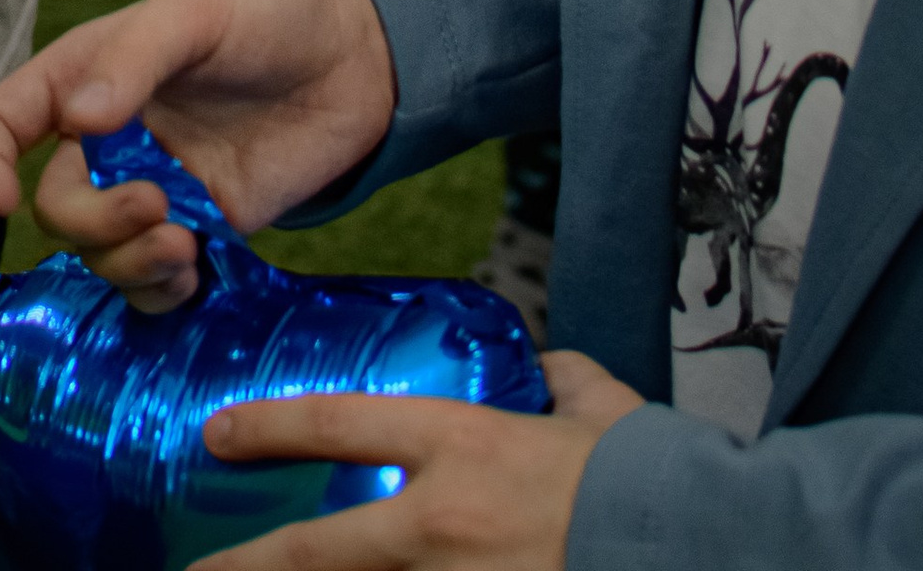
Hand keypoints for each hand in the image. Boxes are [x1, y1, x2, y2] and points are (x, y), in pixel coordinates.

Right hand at [0, 0, 397, 304]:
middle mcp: (110, 141)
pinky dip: (159, 290)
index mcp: (87, 75)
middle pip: (54, 207)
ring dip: (127, 262)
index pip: (4, 121)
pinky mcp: (204, 230)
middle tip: (156, 207)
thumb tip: (79, 120)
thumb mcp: (196, 12)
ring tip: (183, 244)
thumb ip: (135, 59)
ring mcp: (156, 190)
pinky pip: (153, 283)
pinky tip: (194, 269)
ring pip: (99, 256)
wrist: (358, 56)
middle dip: (90, 222)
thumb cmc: (266, 11)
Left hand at [193, 351, 642, 569]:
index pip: (339, 424)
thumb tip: (548, 371)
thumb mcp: (600, 410)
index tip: (218, 433)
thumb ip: (561, 381)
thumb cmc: (653, 479)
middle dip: (245, 567)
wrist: (704, 549)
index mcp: (462, 448)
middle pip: (316, 553)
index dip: (270, 428)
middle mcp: (440, 526)